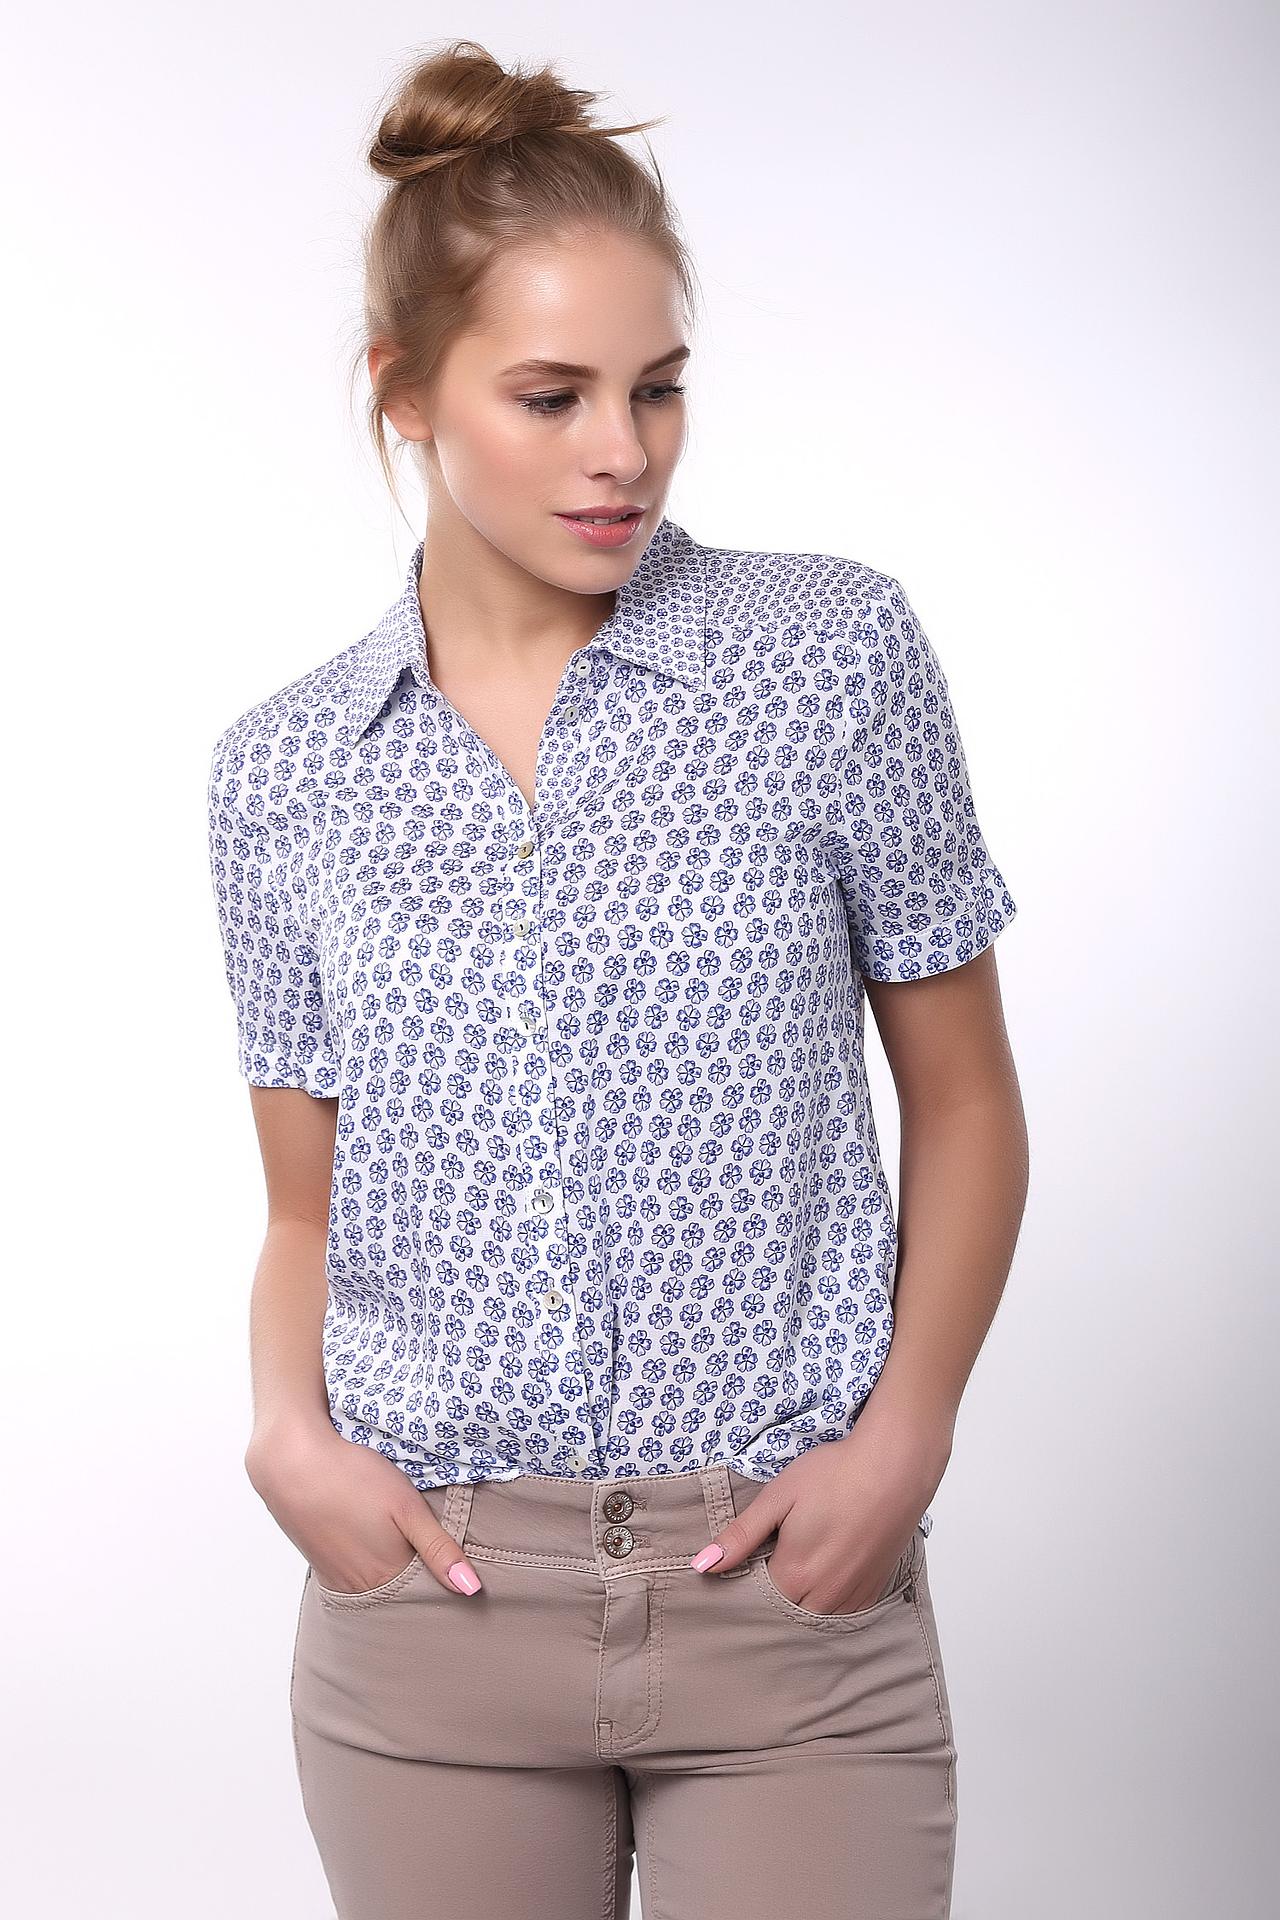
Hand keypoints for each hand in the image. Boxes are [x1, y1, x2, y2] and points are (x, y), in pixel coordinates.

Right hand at [244, 1420, 483, 1596]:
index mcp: (386, 1576)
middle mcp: (359, 1586)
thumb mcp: (407, 1507)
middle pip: (400, 1593)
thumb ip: (439, 1549)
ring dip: (393, 1572)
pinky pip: (353, 1576)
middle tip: (432, 1551)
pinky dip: (369, 1565)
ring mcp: (336, 1577)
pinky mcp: (321, 1564)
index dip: (445, 1580)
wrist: (292, 1463)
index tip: (461, 1568)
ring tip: (402, 1543)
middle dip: (420, 1580)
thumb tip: (472, 1589)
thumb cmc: (352, 1477)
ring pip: (376, 1584)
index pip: (427, 1595)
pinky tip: (372, 1541)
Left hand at [689, 1422, 946, 1613]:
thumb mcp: (779, 1497)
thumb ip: (740, 1536)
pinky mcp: (872, 1592)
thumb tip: (701, 1566)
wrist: (895, 1467)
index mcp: (793, 1575)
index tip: (751, 1555)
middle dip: (772, 1590)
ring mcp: (851, 1598)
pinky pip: (840, 1610)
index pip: (754, 1597)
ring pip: (812, 1613)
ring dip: (801, 1596)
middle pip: (783, 1610)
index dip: (747, 1577)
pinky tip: (828, 1565)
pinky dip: (827, 1597)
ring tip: (805, 1556)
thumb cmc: (834, 1475)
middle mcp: (823, 1598)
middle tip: (778, 1550)